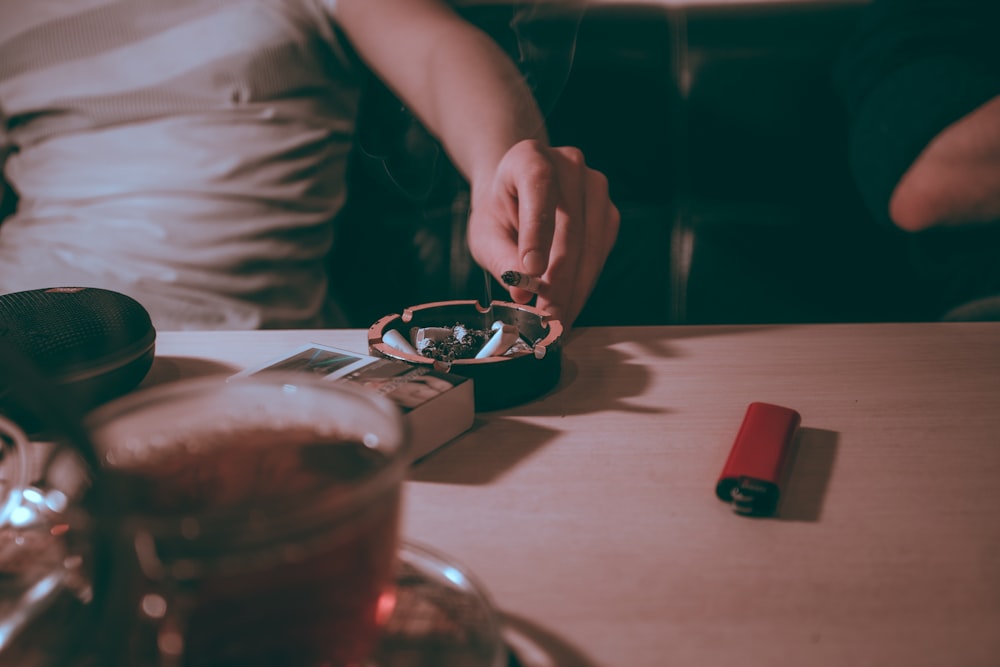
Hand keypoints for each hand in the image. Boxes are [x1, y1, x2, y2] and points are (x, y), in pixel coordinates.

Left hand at [467, 139, 619, 326]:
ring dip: (575, 288)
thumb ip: (500, 258)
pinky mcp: (608, 213)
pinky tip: (570, 304)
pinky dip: (585, 283)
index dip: (537, 230)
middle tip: (547, 317)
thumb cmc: (499, 211)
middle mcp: (568, 164)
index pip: (538, 186)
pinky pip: (601, 253)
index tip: (531, 272)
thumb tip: (522, 291)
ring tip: (558, 320)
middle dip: (559, 279)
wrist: (517, 194)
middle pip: (570, 225)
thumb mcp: (485, 233)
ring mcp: (595, 187)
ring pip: (590, 244)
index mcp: (529, 157)